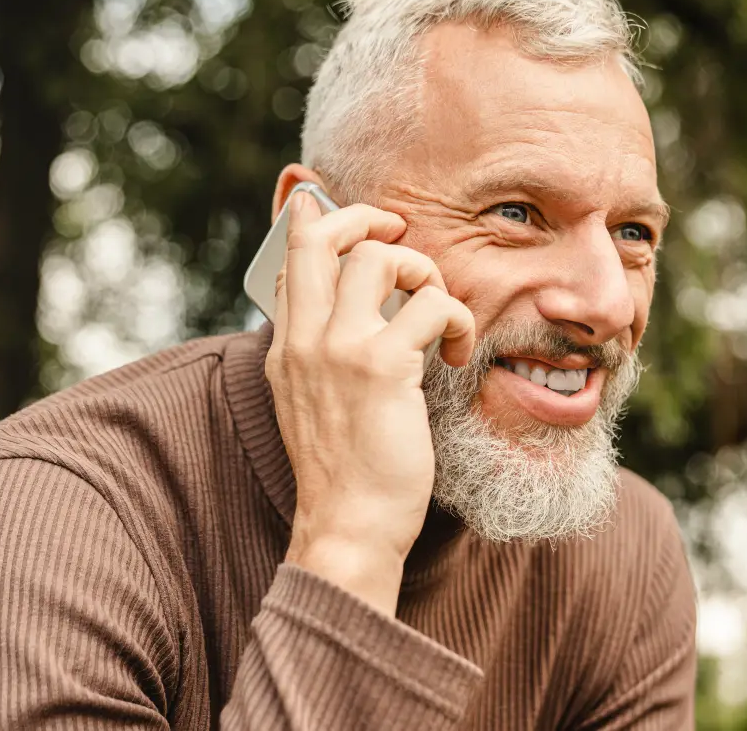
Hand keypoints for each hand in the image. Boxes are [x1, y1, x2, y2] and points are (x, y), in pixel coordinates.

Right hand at [265, 190, 474, 614]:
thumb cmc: (346, 475)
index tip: (356, 219)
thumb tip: (361, 319)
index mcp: (288, 349)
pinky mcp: (382, 367)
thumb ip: (326, 358)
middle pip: (321, 237)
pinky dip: (457, 319)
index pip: (292, 258)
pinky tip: (458, 353)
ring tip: (440, 314)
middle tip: (401, 230)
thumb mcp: (315, 407)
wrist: (347, 529)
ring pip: (380, 257)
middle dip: (365, 216)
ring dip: (424, 271)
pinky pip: (432, 304)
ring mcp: (339, 349)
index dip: (321, 222)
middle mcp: (305, 340)